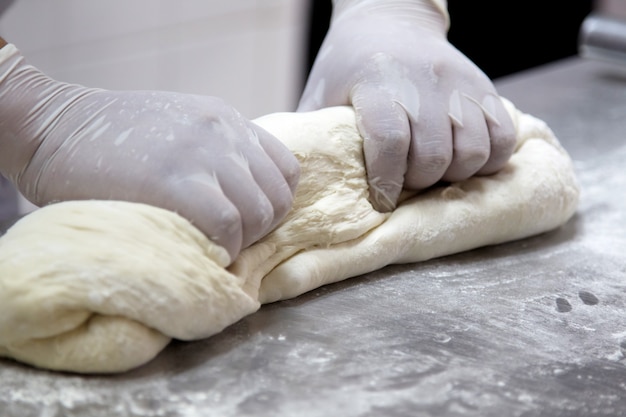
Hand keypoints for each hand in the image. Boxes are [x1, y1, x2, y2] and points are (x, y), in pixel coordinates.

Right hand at [0, 43, 299, 261]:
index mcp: (226, 120)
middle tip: (226, 244)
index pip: (286, 171)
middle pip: (277, 199)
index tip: (247, 224)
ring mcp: (203, 153)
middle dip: (258, 232)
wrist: (51, 125)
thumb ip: (213, 154)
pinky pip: (227, 226)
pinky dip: (221, 248)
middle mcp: (224, 132)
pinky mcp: (176, 180)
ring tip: (209, 248)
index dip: (273, 206)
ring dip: (240, 243)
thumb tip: (238, 201)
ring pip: (259, 215)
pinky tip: (197, 250)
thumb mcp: (177, 130)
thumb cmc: (109, 140)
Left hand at [298, 0, 515, 211]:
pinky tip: (464, 161)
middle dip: (417, 183)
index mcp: (377, 85)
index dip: (385, 181)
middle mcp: (422, 84)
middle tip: (404, 183)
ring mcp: (458, 86)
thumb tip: (301, 184)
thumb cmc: (349, 64)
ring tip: (433, 172)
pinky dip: (489, 160)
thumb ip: (314, 135)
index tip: (380, 201)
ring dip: (453, 175)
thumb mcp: (321, 93)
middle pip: (432, 156)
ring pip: (472, 152)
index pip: (389, 142)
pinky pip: (503, 138)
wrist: (390, 19)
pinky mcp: (482, 89)